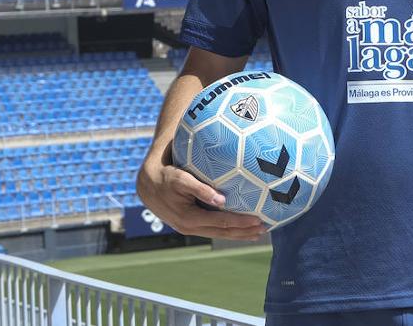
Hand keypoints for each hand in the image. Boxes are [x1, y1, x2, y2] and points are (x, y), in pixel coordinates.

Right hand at [136, 156, 264, 240]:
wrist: (147, 185)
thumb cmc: (166, 177)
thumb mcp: (181, 179)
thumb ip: (200, 189)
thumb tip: (221, 200)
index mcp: (189, 218)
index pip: (221, 222)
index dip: (241, 222)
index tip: (258, 220)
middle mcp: (190, 227)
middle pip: (223, 232)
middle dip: (245, 232)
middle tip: (265, 228)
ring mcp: (190, 228)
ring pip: (219, 234)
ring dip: (239, 234)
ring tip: (258, 233)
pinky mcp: (191, 224)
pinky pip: (213, 229)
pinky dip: (228, 230)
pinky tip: (240, 229)